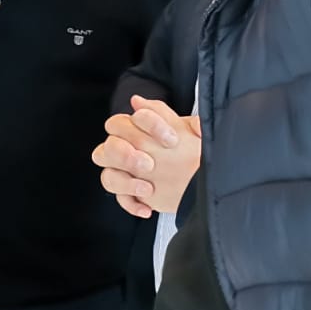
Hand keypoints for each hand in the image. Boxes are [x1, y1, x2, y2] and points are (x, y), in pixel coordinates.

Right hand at [92, 95, 201, 218]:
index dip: (146, 127)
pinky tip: (148, 208)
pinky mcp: (131, 194)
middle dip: (125, 155)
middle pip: (107, 147)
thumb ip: (165, 114)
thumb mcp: (185, 130)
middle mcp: (126, 150)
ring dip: (124, 182)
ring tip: (148, 188)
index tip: (172, 140)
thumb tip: (137, 100)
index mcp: (135, 130)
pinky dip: (132, 204)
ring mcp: (126, 173)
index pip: (123, 121)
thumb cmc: (191, 150)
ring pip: (108, 176)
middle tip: (149, 164)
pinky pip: (119, 200)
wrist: (203, 178)